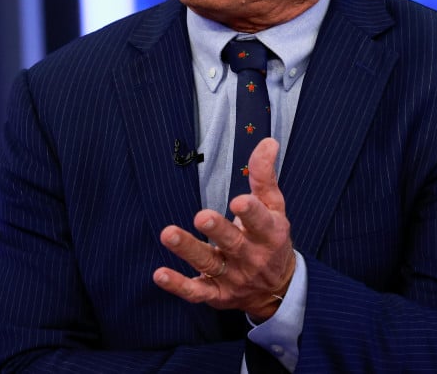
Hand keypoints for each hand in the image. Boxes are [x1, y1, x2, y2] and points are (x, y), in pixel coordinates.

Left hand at [153, 137, 295, 320]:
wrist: (277, 289)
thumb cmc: (271, 239)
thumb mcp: (274, 207)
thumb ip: (264, 175)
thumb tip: (268, 141)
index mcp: (269, 234)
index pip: (261, 222)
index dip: (251, 212)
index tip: (239, 201)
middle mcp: (251, 257)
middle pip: (233, 243)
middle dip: (218, 230)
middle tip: (202, 216)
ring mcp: (233, 277)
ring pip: (209, 264)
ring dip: (188, 250)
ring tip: (168, 234)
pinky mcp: (216, 295)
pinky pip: (196, 291)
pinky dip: (178, 285)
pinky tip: (160, 274)